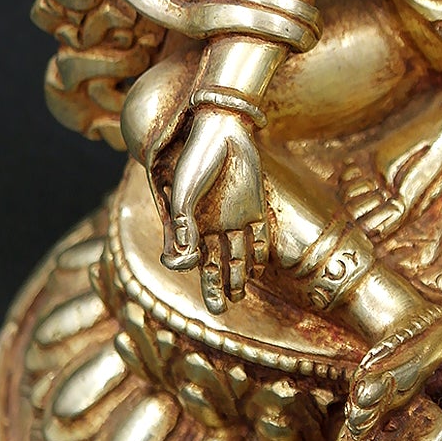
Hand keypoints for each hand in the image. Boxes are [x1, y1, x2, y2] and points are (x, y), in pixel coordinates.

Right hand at [164, 107, 268, 312]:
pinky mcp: (255, 205)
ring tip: (238, 296)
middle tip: (219, 311)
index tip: (204, 295)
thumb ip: (182, 225)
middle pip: (217, 263)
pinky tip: (258, 269)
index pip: (194, 259)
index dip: (196, 277)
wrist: (223, 128)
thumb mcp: (183, 192)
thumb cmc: (197, 158)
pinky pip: (260, 236)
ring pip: (239, 255)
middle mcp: (214, 224)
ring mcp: (236, 216)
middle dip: (218, 287)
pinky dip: (259, 254)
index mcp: (193, 222)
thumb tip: (181, 259)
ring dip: (239, 276)